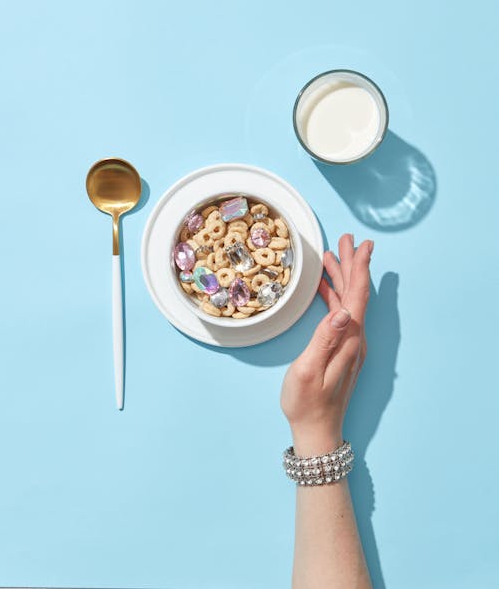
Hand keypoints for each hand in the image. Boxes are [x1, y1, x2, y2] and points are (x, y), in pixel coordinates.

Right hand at [280, 234, 372, 456]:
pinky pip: (341, 313)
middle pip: (356, 294)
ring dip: (343, 277)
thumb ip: (325, 339)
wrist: (316, 432)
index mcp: (349, 340)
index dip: (360, 268)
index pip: (358, 296)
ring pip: (349, 301)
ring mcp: (349, 344)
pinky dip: (335, 295)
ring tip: (333, 255)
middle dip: (352, 264)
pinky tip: (326, 288)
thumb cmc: (307, 403)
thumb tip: (344, 311)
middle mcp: (354, 339)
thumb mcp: (310, 370)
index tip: (362, 244)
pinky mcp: (341, 349)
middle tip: (347, 238)